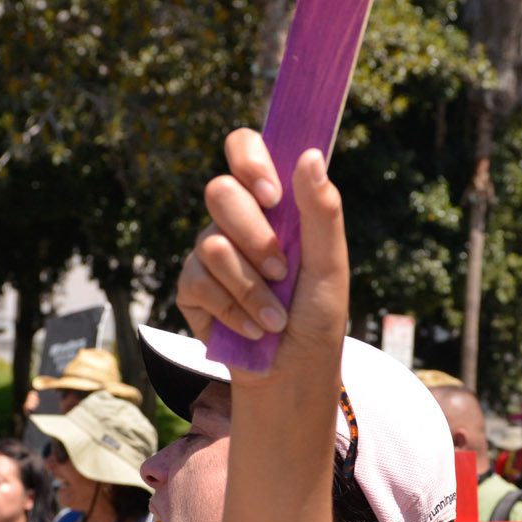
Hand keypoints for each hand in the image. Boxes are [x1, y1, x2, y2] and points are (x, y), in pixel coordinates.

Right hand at [177, 133, 349, 367]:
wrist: (293, 371)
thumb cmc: (317, 315)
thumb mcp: (330, 264)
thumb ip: (321, 211)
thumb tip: (310, 155)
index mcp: (271, 203)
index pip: (244, 149)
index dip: (250, 160)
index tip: (272, 195)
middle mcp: (236, 220)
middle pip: (220, 192)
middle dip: (254, 236)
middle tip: (282, 270)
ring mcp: (209, 252)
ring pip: (211, 244)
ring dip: (251, 287)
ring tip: (277, 317)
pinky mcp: (191, 287)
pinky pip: (198, 281)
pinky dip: (233, 309)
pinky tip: (253, 329)